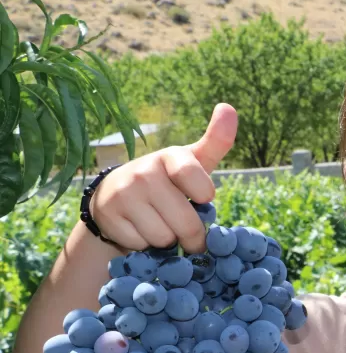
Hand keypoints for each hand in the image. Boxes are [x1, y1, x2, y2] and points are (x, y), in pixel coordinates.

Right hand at [91, 103, 237, 253]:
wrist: (117, 196)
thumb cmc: (169, 181)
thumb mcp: (193, 162)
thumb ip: (216, 141)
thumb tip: (228, 106)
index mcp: (170, 157)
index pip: (197, 181)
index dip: (204, 196)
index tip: (202, 197)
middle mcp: (144, 171)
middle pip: (186, 223)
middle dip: (192, 236)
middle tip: (186, 229)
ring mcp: (123, 193)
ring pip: (163, 238)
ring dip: (167, 241)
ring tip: (158, 224)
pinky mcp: (108, 216)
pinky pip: (141, 245)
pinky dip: (145, 246)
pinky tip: (138, 229)